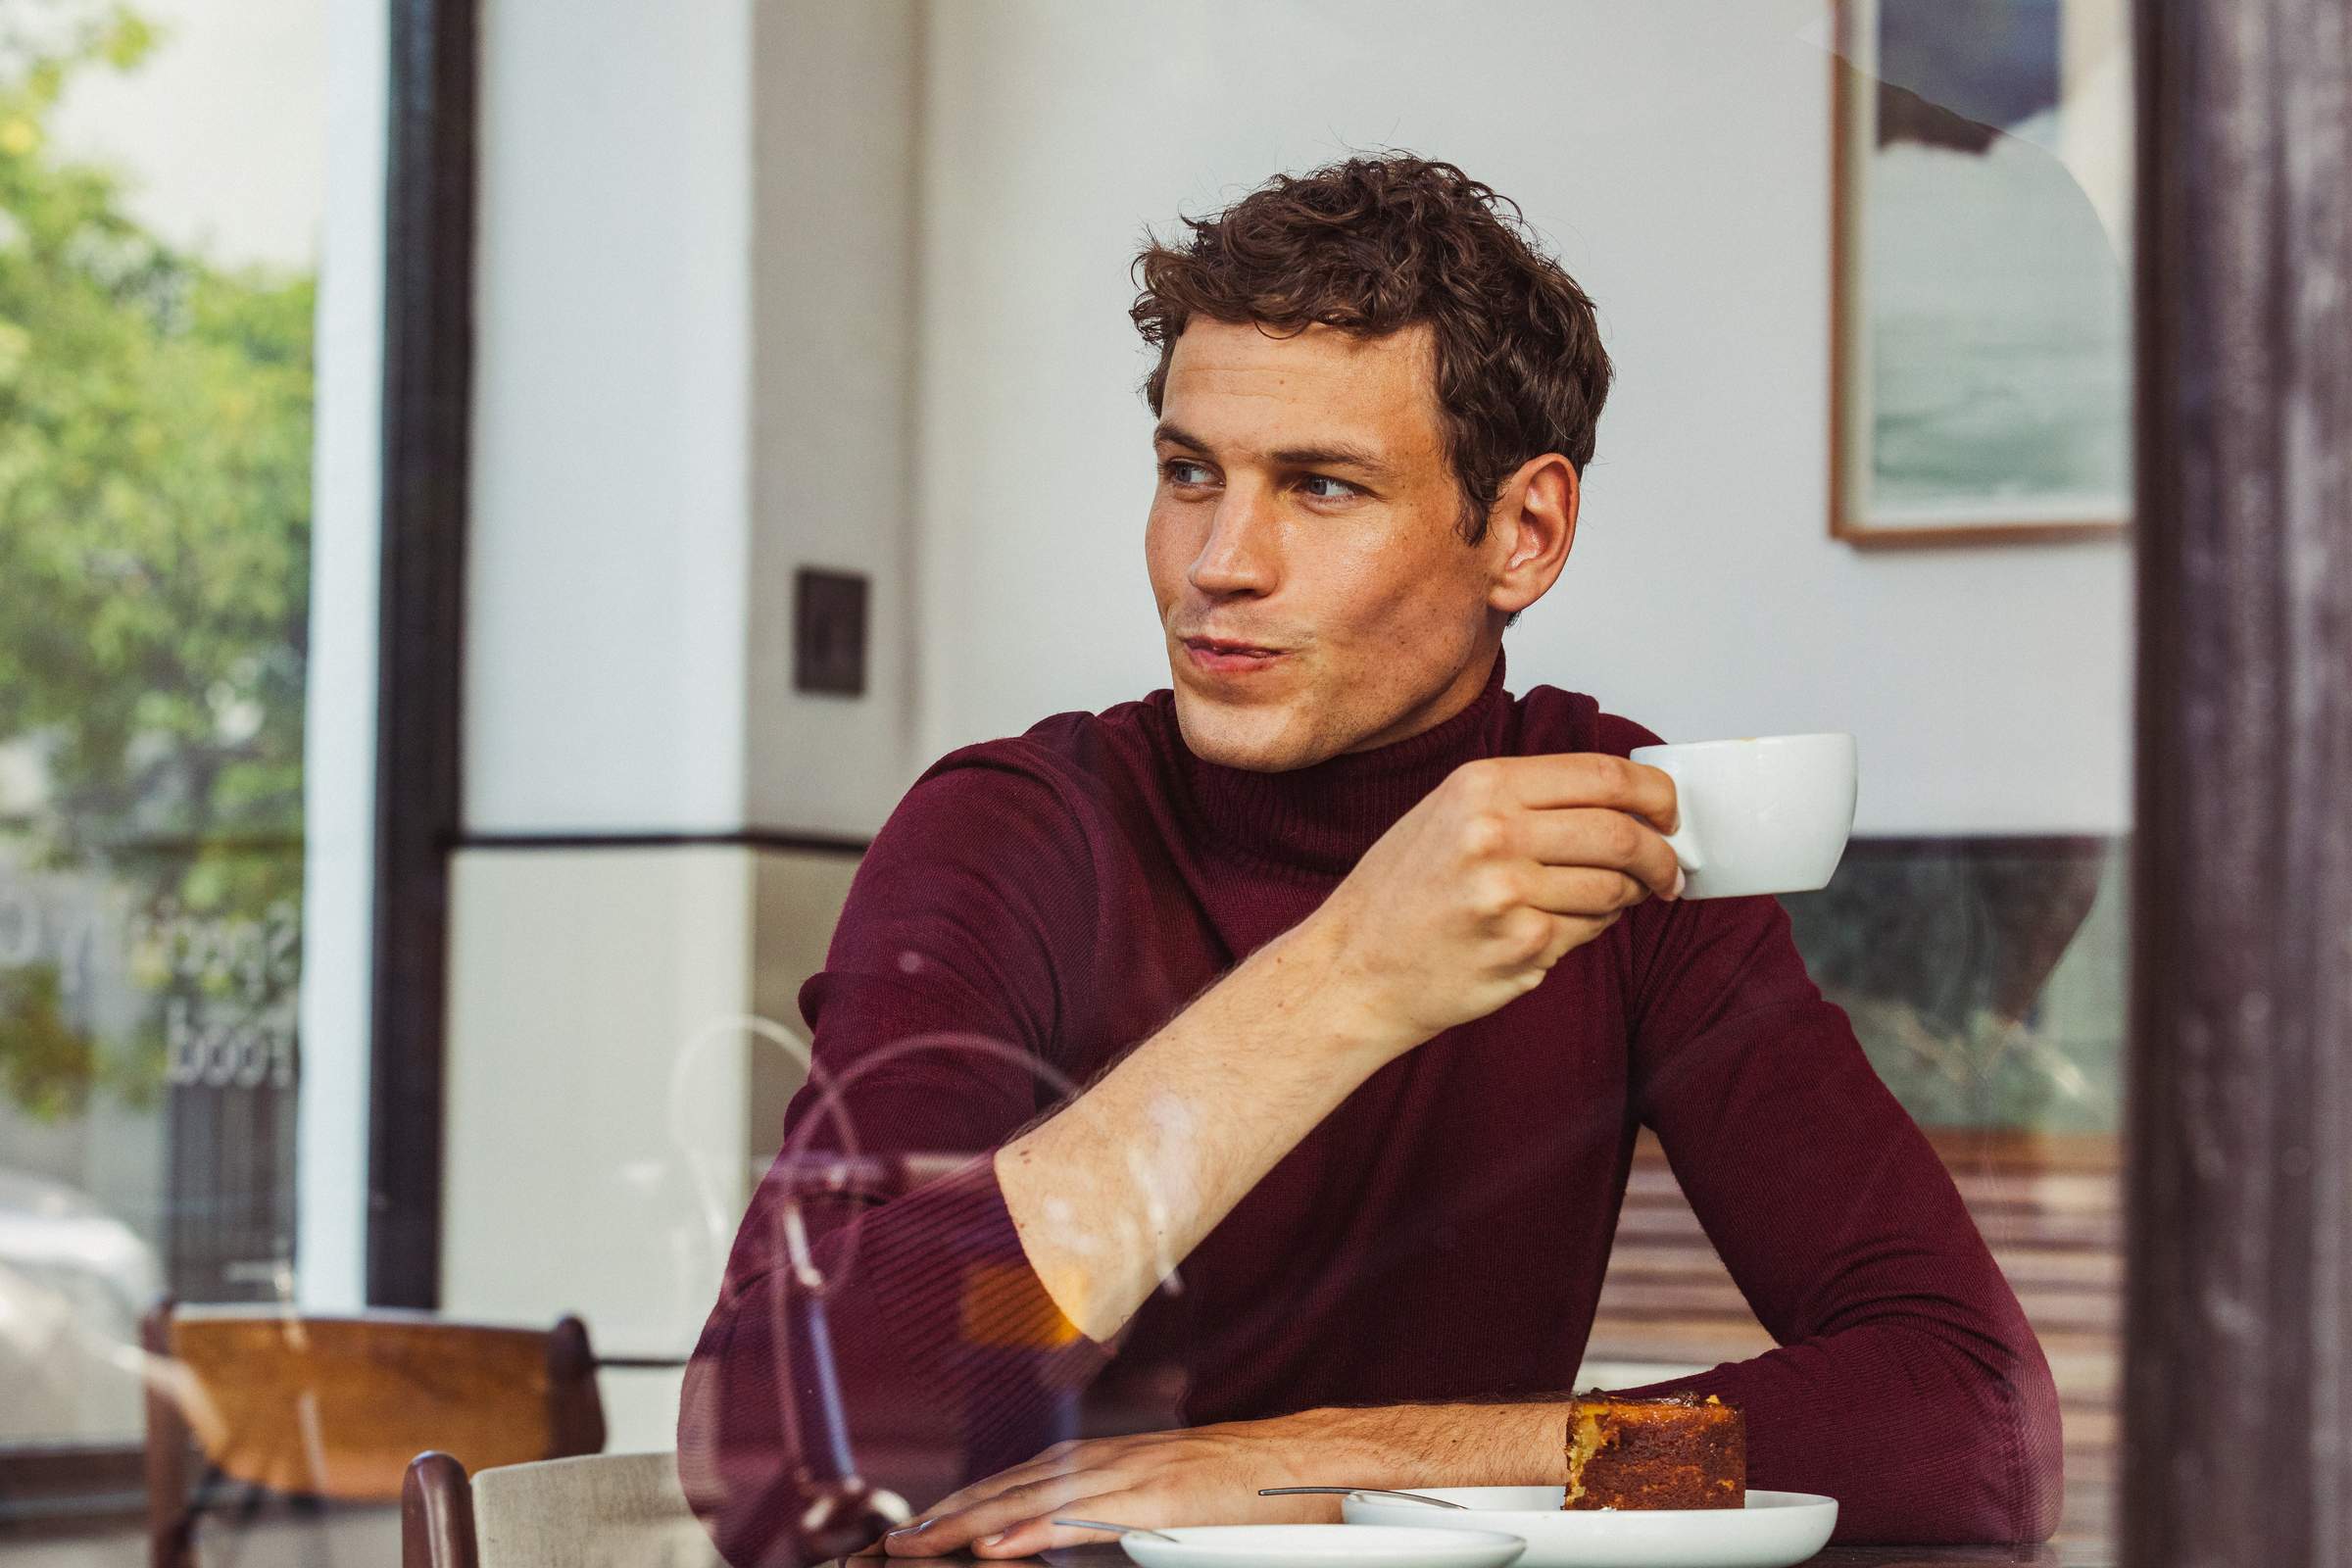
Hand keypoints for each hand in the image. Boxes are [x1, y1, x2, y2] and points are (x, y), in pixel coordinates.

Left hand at [872, 1410, 1358, 1557]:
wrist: (1314, 1462)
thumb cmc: (1248, 1492)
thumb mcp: (1169, 1502)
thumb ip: (1117, 1517)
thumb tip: (1062, 1545)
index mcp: (1109, 1462)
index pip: (1017, 1483)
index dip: (962, 1507)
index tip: (912, 1536)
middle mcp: (1112, 1459)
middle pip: (1011, 1486)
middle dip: (946, 1517)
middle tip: (889, 1548)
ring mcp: (1134, 1472)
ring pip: (1034, 1495)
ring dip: (969, 1520)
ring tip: (918, 1545)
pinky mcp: (1160, 1494)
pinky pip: (1085, 1514)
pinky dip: (1035, 1528)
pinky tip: (995, 1547)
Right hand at [1313, 752, 1682, 1051]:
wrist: (1353, 967)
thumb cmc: (1402, 892)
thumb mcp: (1448, 814)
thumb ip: (1525, 799)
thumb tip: (1620, 801)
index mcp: (1482, 786)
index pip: (1603, 775)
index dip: (1656, 794)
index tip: (1670, 813)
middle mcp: (1495, 832)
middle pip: (1621, 833)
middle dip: (1661, 856)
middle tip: (1669, 871)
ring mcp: (1510, 892)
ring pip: (1614, 888)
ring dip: (1629, 898)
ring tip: (1610, 902)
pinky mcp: (1522, 946)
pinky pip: (1589, 931)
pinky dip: (1590, 930)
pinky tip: (1557, 929)